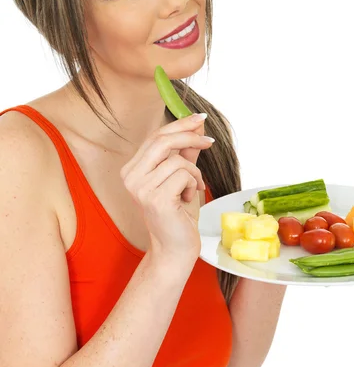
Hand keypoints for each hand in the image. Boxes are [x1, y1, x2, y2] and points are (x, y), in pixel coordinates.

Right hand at [120, 114, 213, 262]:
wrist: (176, 248)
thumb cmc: (179, 214)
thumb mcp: (183, 176)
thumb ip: (186, 152)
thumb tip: (197, 126)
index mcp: (133, 169)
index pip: (155, 137)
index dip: (179, 124)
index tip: (199, 118)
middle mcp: (131, 177)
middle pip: (163, 141)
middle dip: (190, 137)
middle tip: (210, 142)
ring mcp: (140, 188)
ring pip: (178, 160)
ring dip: (194, 173)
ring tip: (193, 189)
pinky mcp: (155, 199)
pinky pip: (184, 175)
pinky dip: (194, 184)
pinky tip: (188, 199)